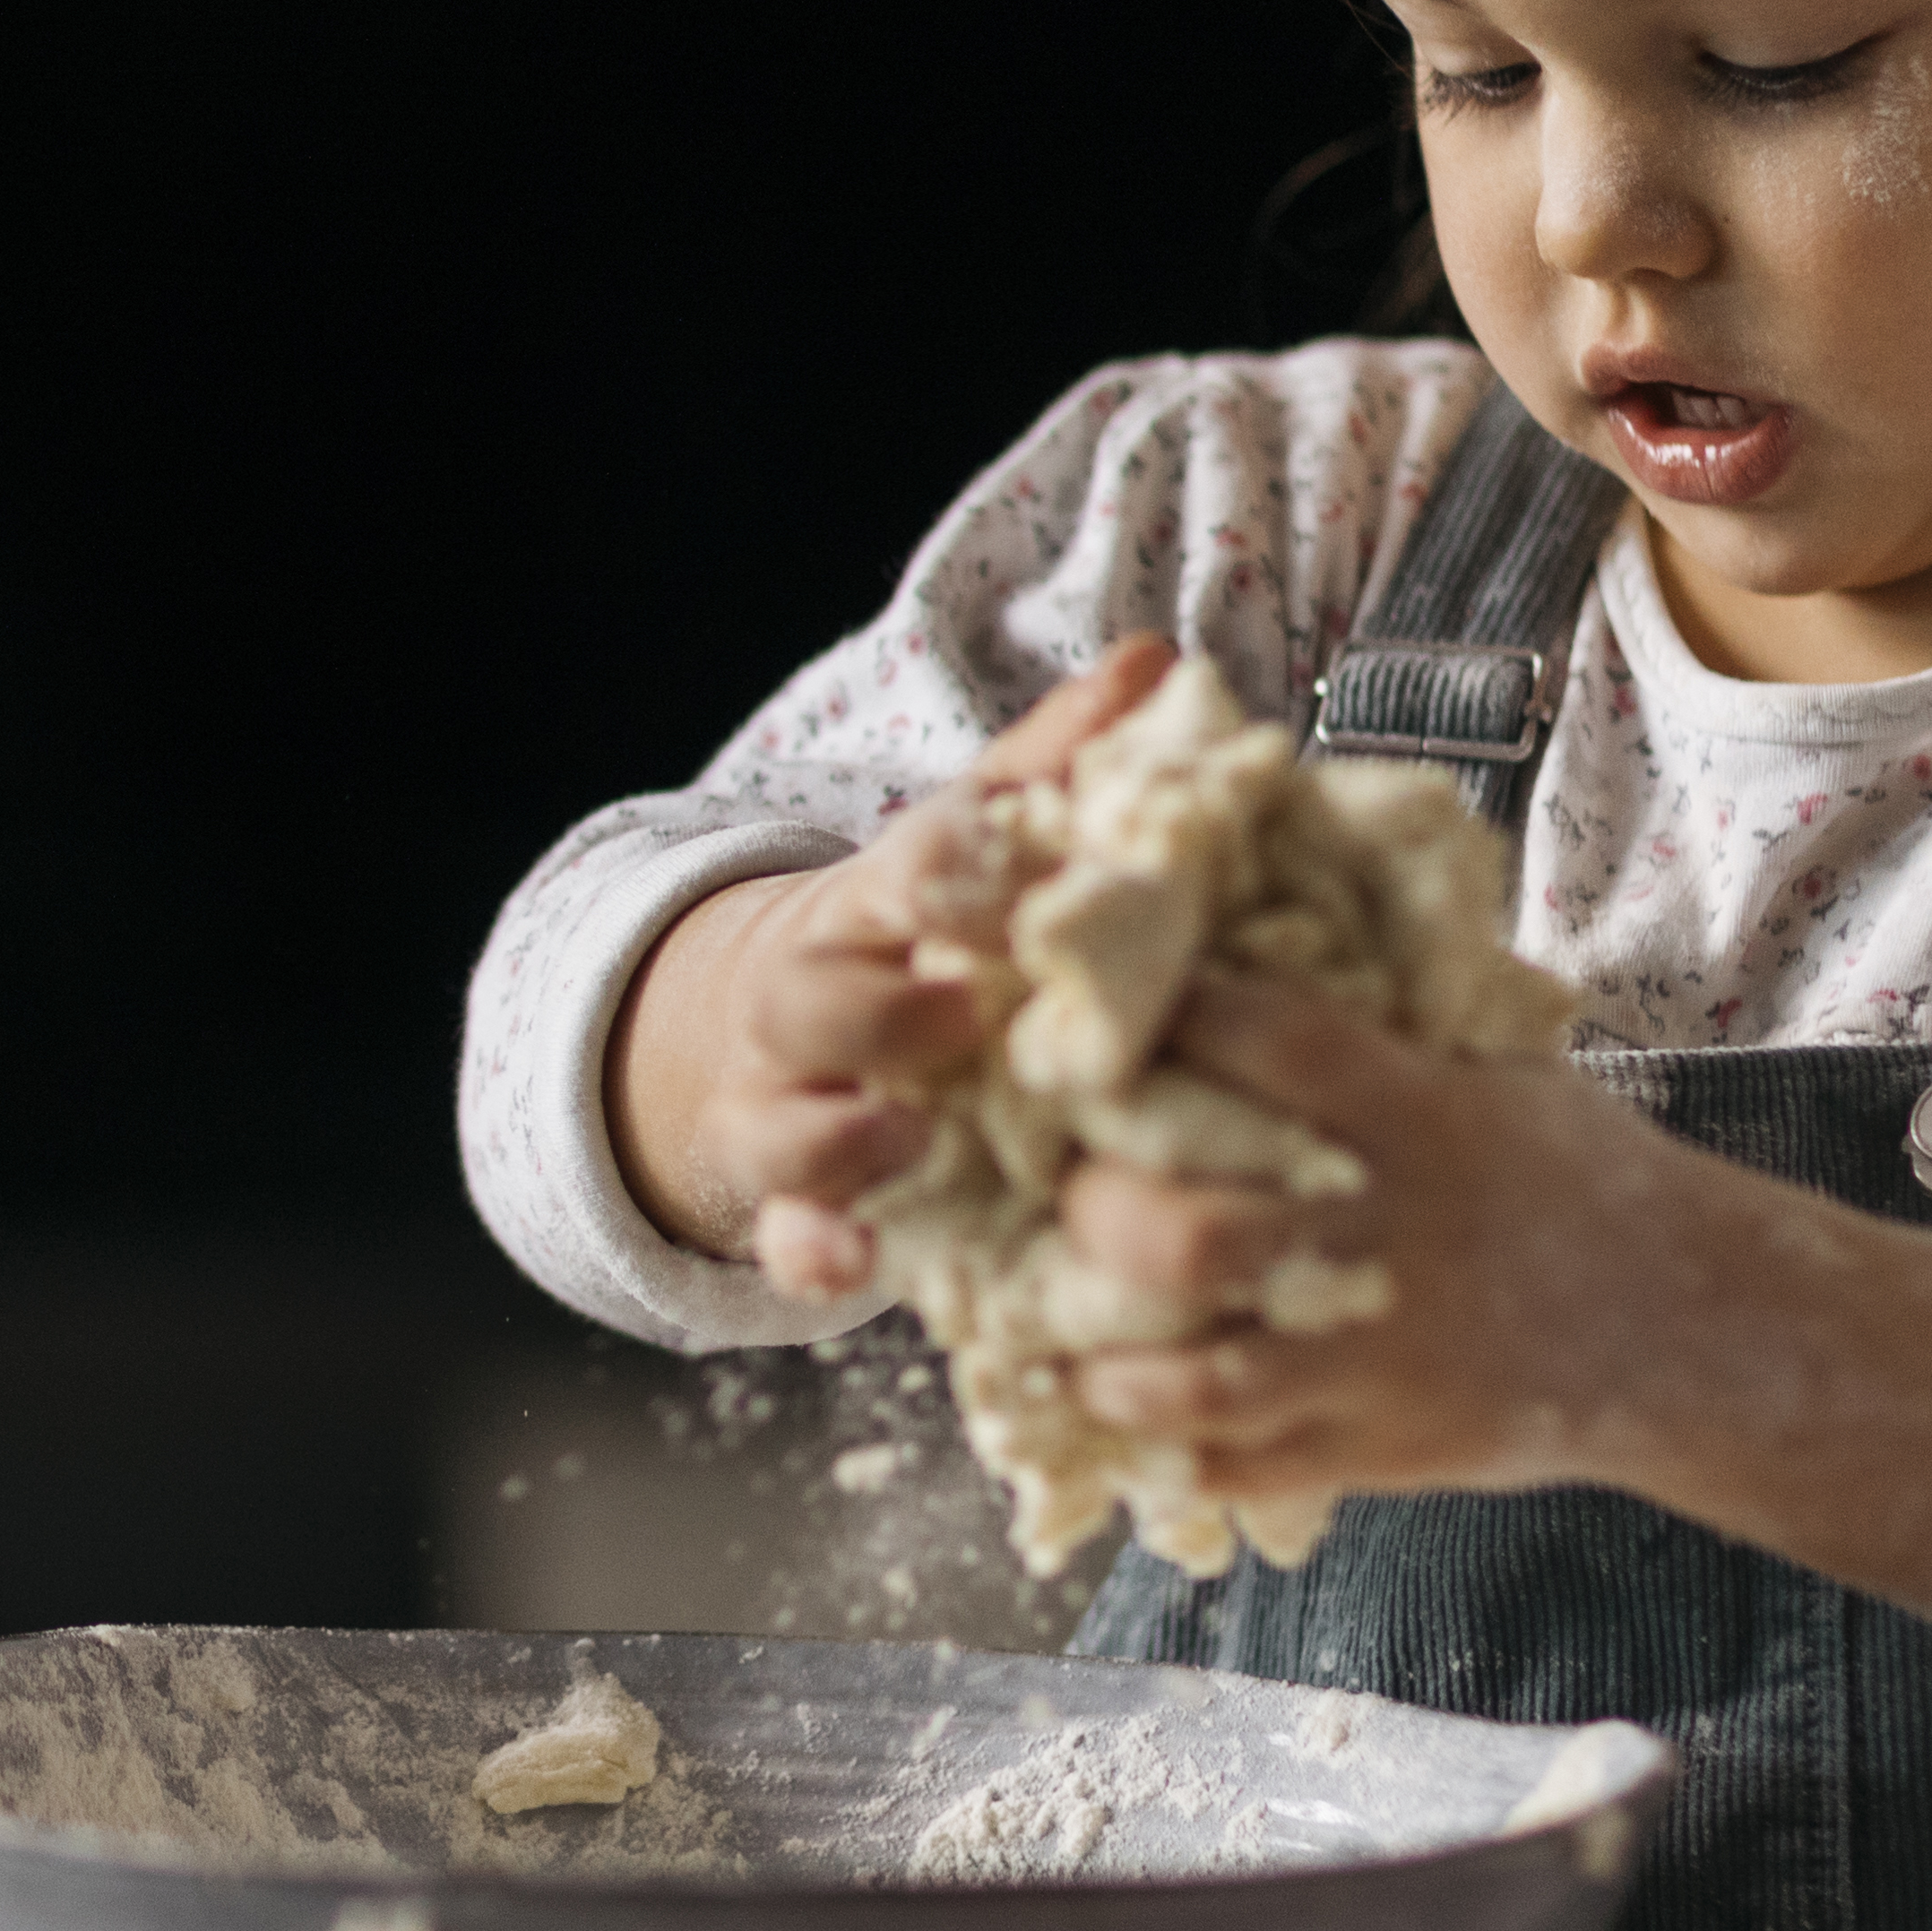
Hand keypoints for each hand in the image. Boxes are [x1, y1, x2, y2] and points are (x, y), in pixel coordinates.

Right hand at [604, 638, 1169, 1282]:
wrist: (792, 1030)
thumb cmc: (931, 933)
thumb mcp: (987, 844)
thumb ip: (1060, 765)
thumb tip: (1152, 663)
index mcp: (880, 901)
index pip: (903, 869)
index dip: (948, 873)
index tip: (1009, 880)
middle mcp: (818, 997)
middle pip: (809, 995)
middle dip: (880, 1012)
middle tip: (963, 1019)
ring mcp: (790, 1102)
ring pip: (779, 1121)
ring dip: (835, 1140)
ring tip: (910, 1146)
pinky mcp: (789, 1200)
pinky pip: (781, 1234)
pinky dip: (809, 1253)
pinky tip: (851, 1268)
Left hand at [1050, 968, 1931, 1764]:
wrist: (1707, 1327)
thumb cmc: (1572, 1170)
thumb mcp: (1493, 1062)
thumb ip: (1376, 1003)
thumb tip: (1252, 874)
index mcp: (1420, 1115)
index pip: (1258, 1037)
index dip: (1147, 1010)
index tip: (1065, 991)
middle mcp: (1391, 1238)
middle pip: (1189, 1226)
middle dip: (1090, 1209)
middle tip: (1035, 1185)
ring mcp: (1382, 1360)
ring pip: (1189, 1371)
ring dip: (1097, 1352)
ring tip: (1042, 1323)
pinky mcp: (1383, 1452)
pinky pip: (1237, 1464)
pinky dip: (1162, 1449)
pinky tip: (1108, 1416)